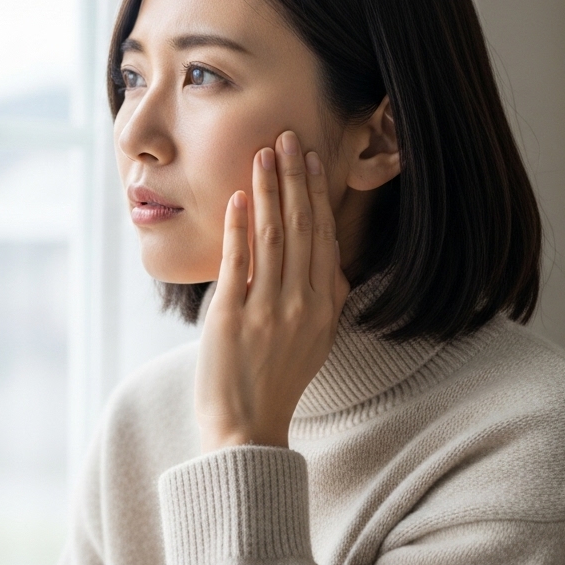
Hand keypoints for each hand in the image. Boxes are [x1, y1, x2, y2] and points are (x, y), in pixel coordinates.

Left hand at [195, 130, 350, 451]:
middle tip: (288, 136)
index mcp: (325, 307)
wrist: (246, 428)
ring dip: (269, 190)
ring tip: (264, 153)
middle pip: (301, 228)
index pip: (323, 237)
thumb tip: (332, 267)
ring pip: (273, 236)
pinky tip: (240, 197)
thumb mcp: (316, 341)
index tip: (312, 159)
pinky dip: (240, 227)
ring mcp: (267, 309)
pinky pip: (238, 262)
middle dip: (294, 178)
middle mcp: (302, 304)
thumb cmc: (276, 382)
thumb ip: (324, 302)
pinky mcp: (232, 317)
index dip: (317, 195)